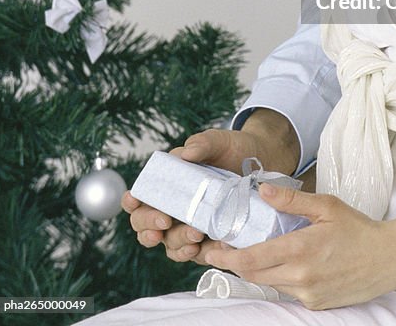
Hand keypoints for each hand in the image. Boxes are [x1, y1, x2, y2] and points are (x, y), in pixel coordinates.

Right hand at [123, 111, 301, 262]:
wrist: (264, 162)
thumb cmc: (232, 150)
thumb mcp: (218, 140)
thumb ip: (201, 144)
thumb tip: (186, 154)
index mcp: (167, 185)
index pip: (139, 198)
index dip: (131, 202)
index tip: (135, 200)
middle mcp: (173, 209)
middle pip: (145, 225)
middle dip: (149, 225)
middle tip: (164, 221)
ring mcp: (188, 227)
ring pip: (170, 245)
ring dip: (177, 242)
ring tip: (195, 233)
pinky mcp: (208, 242)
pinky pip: (197, 255)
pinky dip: (200, 253)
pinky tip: (207, 246)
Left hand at [203, 184, 395, 309]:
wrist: (388, 258)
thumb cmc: (358, 228)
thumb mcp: (326, 205)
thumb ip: (292, 199)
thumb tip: (262, 190)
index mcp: (301, 249)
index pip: (252, 259)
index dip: (228, 256)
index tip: (213, 248)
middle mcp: (302, 277)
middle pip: (255, 275)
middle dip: (235, 263)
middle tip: (221, 250)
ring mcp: (309, 294)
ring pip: (270, 284)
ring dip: (257, 270)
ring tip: (250, 252)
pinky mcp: (316, 304)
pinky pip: (287, 291)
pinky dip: (279, 278)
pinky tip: (284, 263)